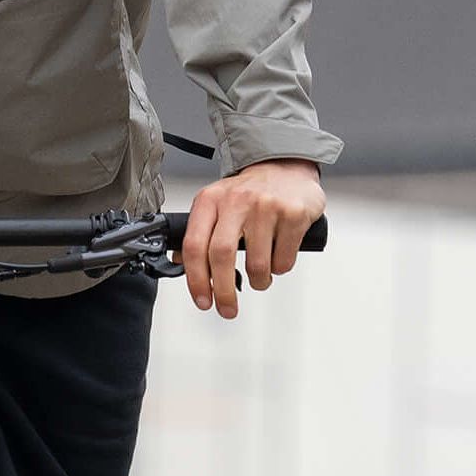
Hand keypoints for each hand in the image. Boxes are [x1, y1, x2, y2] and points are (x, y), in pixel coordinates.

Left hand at [178, 160, 325, 319]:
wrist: (285, 166)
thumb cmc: (249, 192)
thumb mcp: (216, 204)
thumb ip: (199, 233)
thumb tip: (181, 266)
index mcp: (211, 200)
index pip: (194, 245)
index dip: (196, 280)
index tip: (203, 299)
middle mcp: (236, 201)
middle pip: (221, 256)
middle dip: (224, 291)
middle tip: (227, 308)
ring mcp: (266, 207)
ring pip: (258, 264)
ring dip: (258, 281)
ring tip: (260, 278)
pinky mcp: (293, 214)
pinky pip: (284, 260)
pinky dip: (280, 268)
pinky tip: (278, 257)